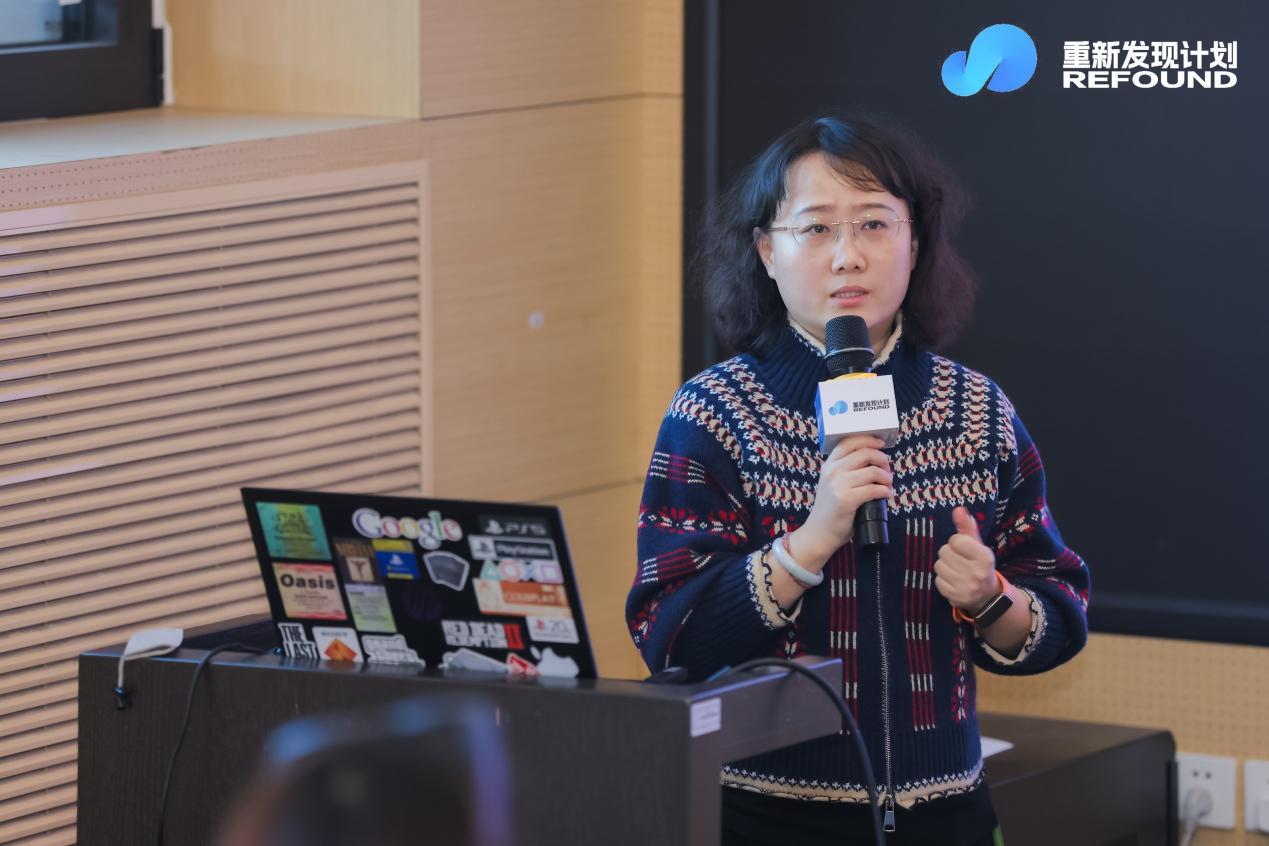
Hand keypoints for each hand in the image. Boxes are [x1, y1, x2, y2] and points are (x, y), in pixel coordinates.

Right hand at [790, 435, 893, 567]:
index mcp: (829, 465)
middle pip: (865, 453)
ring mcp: (839, 485)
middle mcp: (832, 471)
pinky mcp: (847, 499)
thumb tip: (873, 461)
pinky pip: (874, 489)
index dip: (868, 439)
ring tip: (888, 485)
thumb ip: (844, 470)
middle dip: (883, 460)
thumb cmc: (830, 510)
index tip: (881, 444)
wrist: (819, 533)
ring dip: (887, 477)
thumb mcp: (831, 484)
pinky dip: (886, 491)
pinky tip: (887, 495)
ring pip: (873, 471)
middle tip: (887, 470)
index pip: (849, 441)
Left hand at [933, 506, 998, 612]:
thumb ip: (967, 527)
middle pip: (944, 552)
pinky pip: (937, 580)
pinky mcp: (955, 598)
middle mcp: (977, 573)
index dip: (957, 542)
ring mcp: (966, 587)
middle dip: (949, 554)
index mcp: (985, 557)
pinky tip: (954, 580)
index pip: (956, 540)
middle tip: (960, 560)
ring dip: (945, 566)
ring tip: (957, 570)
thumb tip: (958, 509)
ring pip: (938, 566)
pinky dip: (943, 579)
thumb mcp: (977, 544)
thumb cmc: (979, 564)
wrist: (987, 595)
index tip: (964, 548)